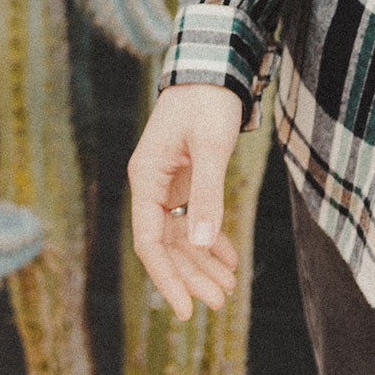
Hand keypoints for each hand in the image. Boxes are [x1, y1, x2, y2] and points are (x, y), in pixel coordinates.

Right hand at [128, 84, 244, 319]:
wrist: (213, 64)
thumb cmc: (207, 100)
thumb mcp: (210, 146)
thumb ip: (207, 194)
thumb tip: (202, 245)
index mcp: (146, 178)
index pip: (151, 242)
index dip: (168, 278)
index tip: (185, 310)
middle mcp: (152, 185)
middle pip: (168, 245)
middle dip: (192, 276)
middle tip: (220, 302)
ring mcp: (168, 183)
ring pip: (182, 235)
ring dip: (203, 262)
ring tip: (228, 289)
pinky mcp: (186, 178)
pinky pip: (194, 218)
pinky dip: (211, 239)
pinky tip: (228, 259)